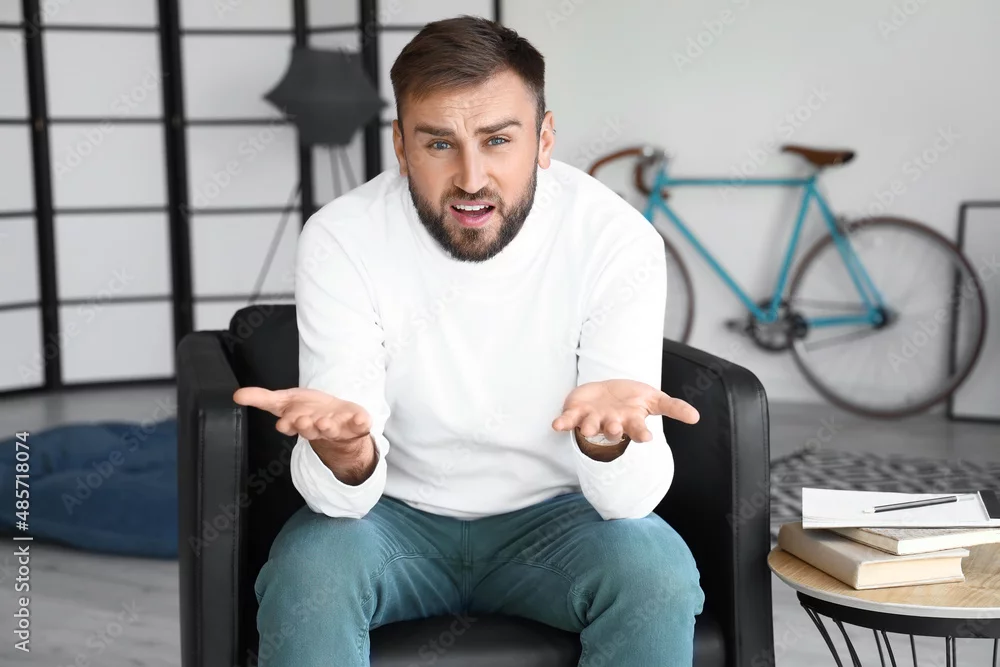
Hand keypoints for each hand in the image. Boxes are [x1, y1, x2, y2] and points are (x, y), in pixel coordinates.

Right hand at [232, 387, 370, 444]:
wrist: (337, 420)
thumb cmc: (308, 410)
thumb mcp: (284, 401)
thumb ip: (261, 398)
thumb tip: (236, 395)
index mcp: (299, 423)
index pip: (290, 425)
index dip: (287, 424)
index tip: (284, 423)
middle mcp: (317, 428)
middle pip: (310, 429)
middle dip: (306, 426)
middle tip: (303, 421)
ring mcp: (338, 428)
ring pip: (332, 430)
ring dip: (329, 427)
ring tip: (326, 421)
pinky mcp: (356, 425)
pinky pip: (360, 425)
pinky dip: (361, 423)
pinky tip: (362, 419)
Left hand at [551, 380, 699, 442]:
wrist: (607, 392)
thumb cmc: (632, 399)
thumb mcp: (654, 399)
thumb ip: (673, 407)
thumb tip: (696, 417)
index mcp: (631, 421)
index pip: (638, 430)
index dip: (641, 433)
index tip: (647, 437)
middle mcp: (612, 424)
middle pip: (613, 430)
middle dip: (614, 430)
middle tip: (616, 428)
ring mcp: (594, 420)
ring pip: (591, 427)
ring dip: (589, 428)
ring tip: (589, 427)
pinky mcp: (577, 413)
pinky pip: (568, 420)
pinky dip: (563, 423)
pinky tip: (556, 425)